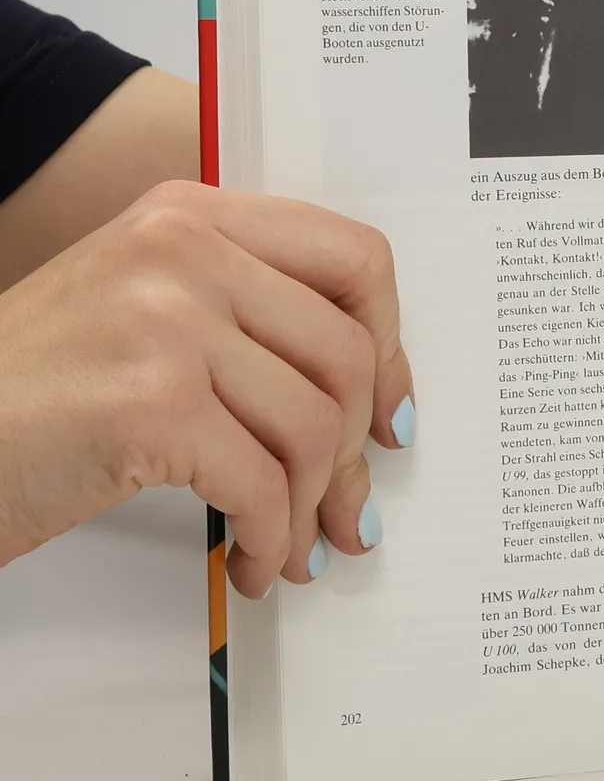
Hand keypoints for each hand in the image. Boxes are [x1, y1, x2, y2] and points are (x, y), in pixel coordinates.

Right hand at [0, 181, 413, 593]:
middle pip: (346, 353)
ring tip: (294, 544)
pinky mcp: (149, 403)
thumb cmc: (27, 394)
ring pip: (315, 424)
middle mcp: (181, 251)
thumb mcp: (139, 312)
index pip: (353, 257)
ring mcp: (164, 321)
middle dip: (356, 450)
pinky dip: (272, 538)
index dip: (390, 343)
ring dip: (314, 506)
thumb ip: (245, 317)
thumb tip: (373, 388)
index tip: (388, 409)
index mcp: (190, 216)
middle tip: (348, 508)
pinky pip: (264, 483)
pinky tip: (253, 564)